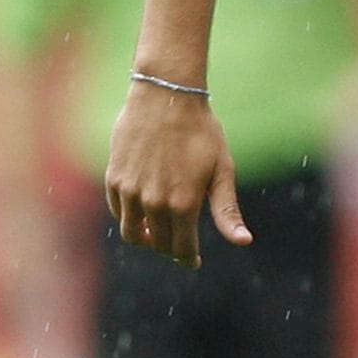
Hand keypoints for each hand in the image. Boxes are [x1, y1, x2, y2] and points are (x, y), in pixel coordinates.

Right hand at [104, 82, 250, 267]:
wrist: (166, 97)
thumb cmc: (201, 132)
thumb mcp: (222, 170)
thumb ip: (228, 210)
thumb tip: (244, 242)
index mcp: (184, 204)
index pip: (182, 248)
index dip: (189, 259)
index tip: (193, 261)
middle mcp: (153, 202)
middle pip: (159, 244)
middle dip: (170, 248)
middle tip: (179, 243)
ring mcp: (130, 191)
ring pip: (133, 233)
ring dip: (146, 238)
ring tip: (158, 231)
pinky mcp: (113, 178)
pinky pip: (118, 211)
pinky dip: (130, 217)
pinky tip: (143, 210)